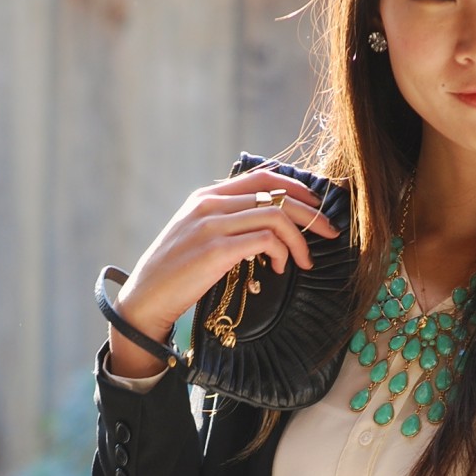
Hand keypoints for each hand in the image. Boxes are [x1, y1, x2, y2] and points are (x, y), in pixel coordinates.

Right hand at [108, 170, 339, 377]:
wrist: (145, 299)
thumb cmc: (175, 272)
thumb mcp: (196, 235)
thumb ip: (224, 220)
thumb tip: (266, 219)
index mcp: (206, 197)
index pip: (262, 177)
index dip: (296, 187)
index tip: (317, 204)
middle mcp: (210, 204)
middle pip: (275, 194)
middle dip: (311, 212)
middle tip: (329, 231)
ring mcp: (212, 225)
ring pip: (275, 216)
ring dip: (300, 239)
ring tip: (305, 261)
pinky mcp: (216, 250)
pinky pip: (265, 240)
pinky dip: (281, 253)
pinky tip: (280, 268)